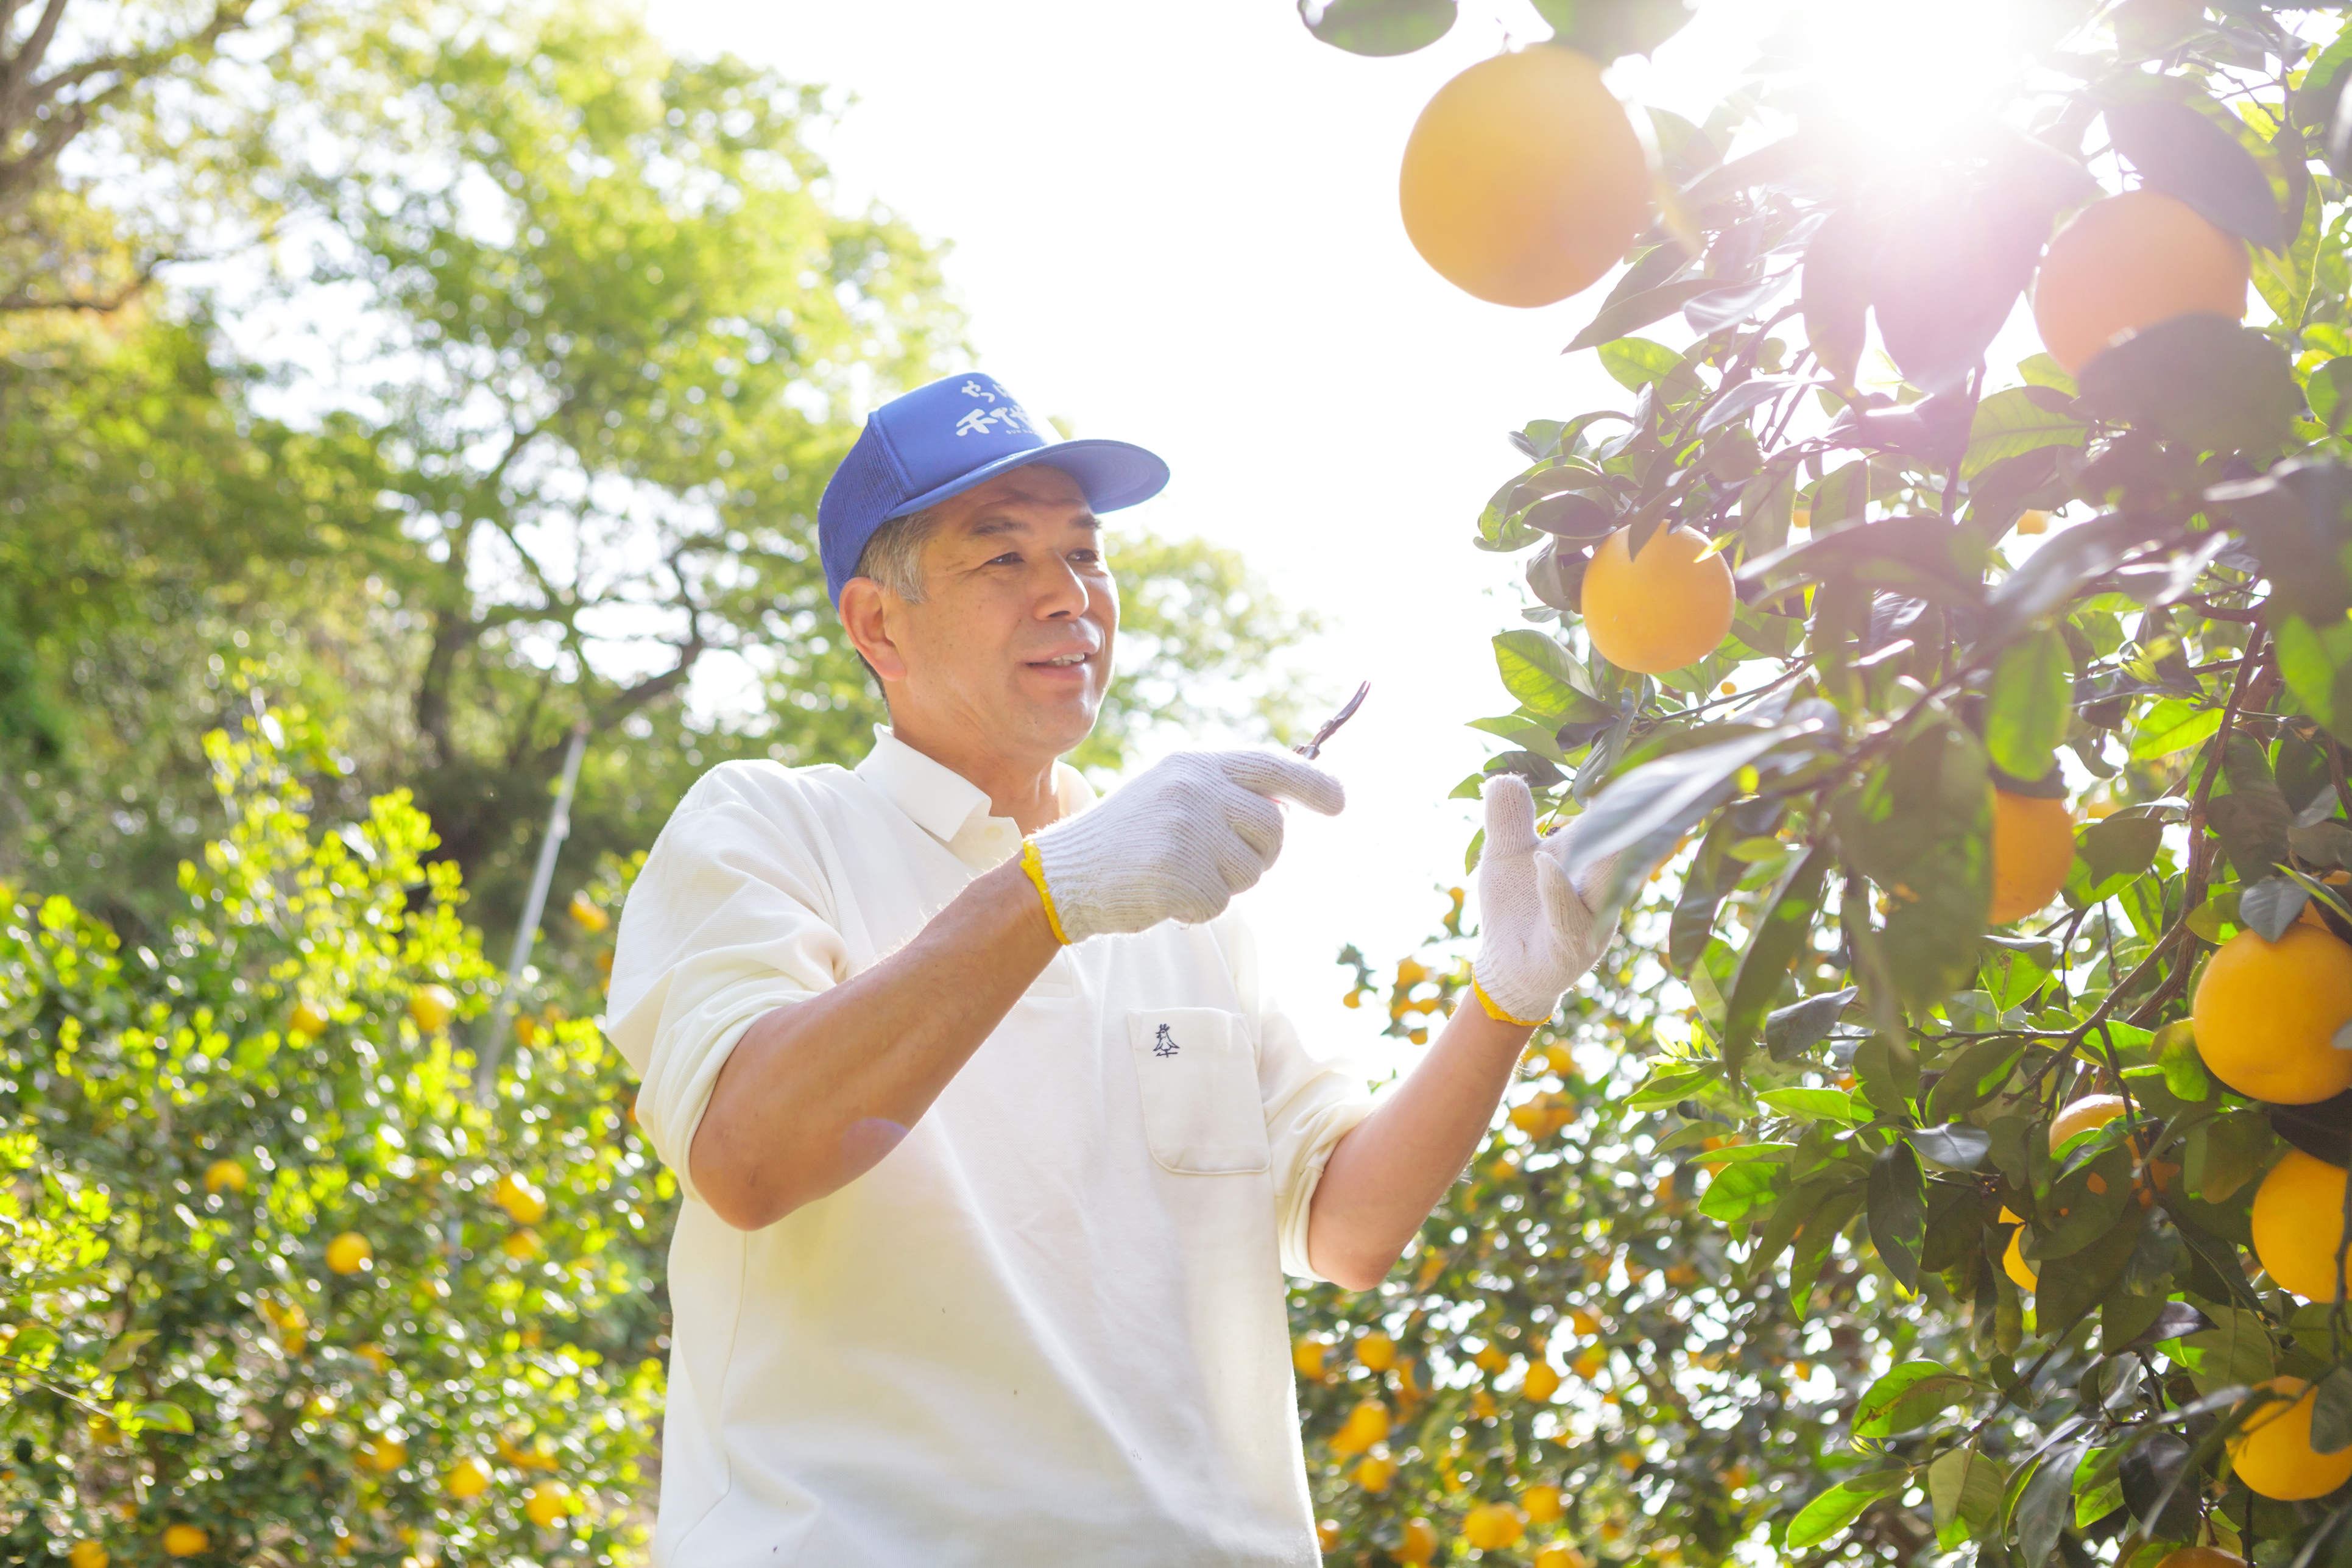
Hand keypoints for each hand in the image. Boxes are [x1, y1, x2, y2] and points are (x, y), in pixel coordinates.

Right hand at [1024, 750, 1344, 942]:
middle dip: (1262, 854)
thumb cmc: (1126, 837)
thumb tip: (1290, 806)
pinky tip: (1164, 895)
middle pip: (1275, 829)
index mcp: (1195, 764)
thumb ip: (1225, 792)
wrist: (1065, 873)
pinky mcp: (1178, 874)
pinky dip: (1199, 909)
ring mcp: (1187, 830)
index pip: (1272, 765)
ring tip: (1180, 872)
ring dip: (1227, 883)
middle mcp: (1195, 789)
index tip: (1339, 802)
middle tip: (1223, 862)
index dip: (1313, 784)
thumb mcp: (1172, 792)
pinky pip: (1221, 902)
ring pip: (1252, 870)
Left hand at [1469, 773, 1620, 1025]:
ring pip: (1610, 882)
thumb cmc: (1515, 905)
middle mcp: (1603, 885)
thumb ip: (1508, 817)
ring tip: (1606, 810)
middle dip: (1642, 812)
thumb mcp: (1505, 855)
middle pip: (1629, 845)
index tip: (1641, 749)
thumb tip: (1502, 775)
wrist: (1505, 966)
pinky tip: (1546, 864)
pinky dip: (1558, 890)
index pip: (1619, 816)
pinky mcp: (1571, 948)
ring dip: (1611, 850)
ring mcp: (1593, 918)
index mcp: (1593, 855)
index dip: (1631, 785)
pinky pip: (1569, 917)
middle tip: (1653, 773)